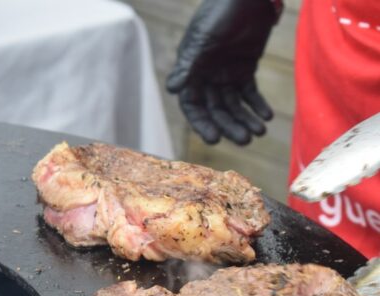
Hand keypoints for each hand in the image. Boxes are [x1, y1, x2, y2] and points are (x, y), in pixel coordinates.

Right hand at [166, 0, 279, 145]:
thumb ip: (189, 65)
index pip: (193, 106)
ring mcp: (225, 75)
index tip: (214, 139)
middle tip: (245, 140)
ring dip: (246, 119)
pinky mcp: (244, 69)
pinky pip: (250, 93)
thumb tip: (172, 89)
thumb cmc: (220, 13)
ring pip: (234, 105)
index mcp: (192, 72)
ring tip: (259, 132)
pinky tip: (266, 116)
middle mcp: (206, 78)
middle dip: (230, 126)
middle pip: (216, 110)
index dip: (202, 123)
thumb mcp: (203, 40)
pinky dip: (257, 105)